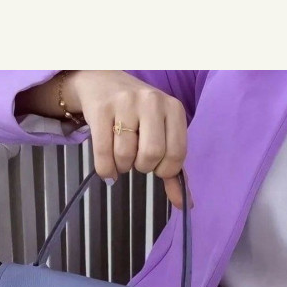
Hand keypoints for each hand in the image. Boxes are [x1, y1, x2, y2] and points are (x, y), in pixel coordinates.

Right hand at [64, 71, 187, 207]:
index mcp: (173, 108)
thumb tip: (185, 205)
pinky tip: (108, 169)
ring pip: (125, 154)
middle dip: (142, 166)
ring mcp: (125, 103)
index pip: (177, 154)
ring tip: (121, 155)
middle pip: (151, 154)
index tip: (156, 165)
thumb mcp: (160, 132)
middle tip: (137, 160)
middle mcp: (152, 101)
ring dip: (122, 166)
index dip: (165, 169)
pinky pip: (104, 154)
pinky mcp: (101, 109)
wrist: (102, 82)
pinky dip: (106, 170)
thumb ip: (173, 168)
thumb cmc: (136, 114)